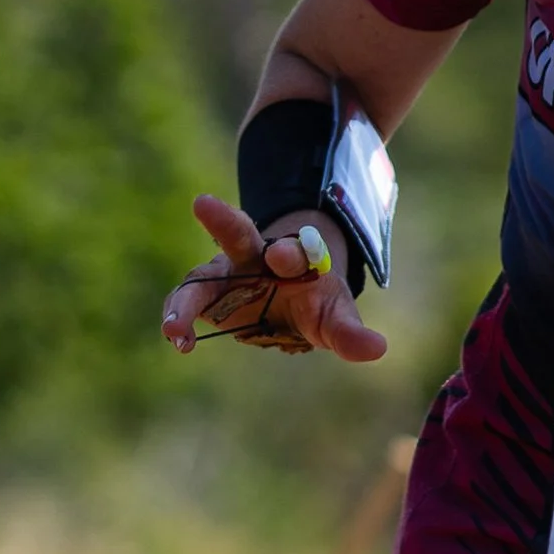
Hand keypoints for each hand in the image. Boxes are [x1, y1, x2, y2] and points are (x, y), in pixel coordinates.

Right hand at [161, 193, 388, 362]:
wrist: (289, 296)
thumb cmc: (314, 301)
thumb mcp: (335, 316)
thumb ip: (350, 332)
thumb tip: (378, 350)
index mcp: (293, 256)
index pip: (293, 248)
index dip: (290, 251)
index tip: (286, 256)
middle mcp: (254, 256)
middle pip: (238, 233)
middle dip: (224, 221)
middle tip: (203, 203)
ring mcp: (225, 274)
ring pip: (201, 276)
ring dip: (186, 300)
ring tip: (175, 327)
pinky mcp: (206, 294)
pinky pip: (186, 303)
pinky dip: (178, 318)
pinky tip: (176, 339)